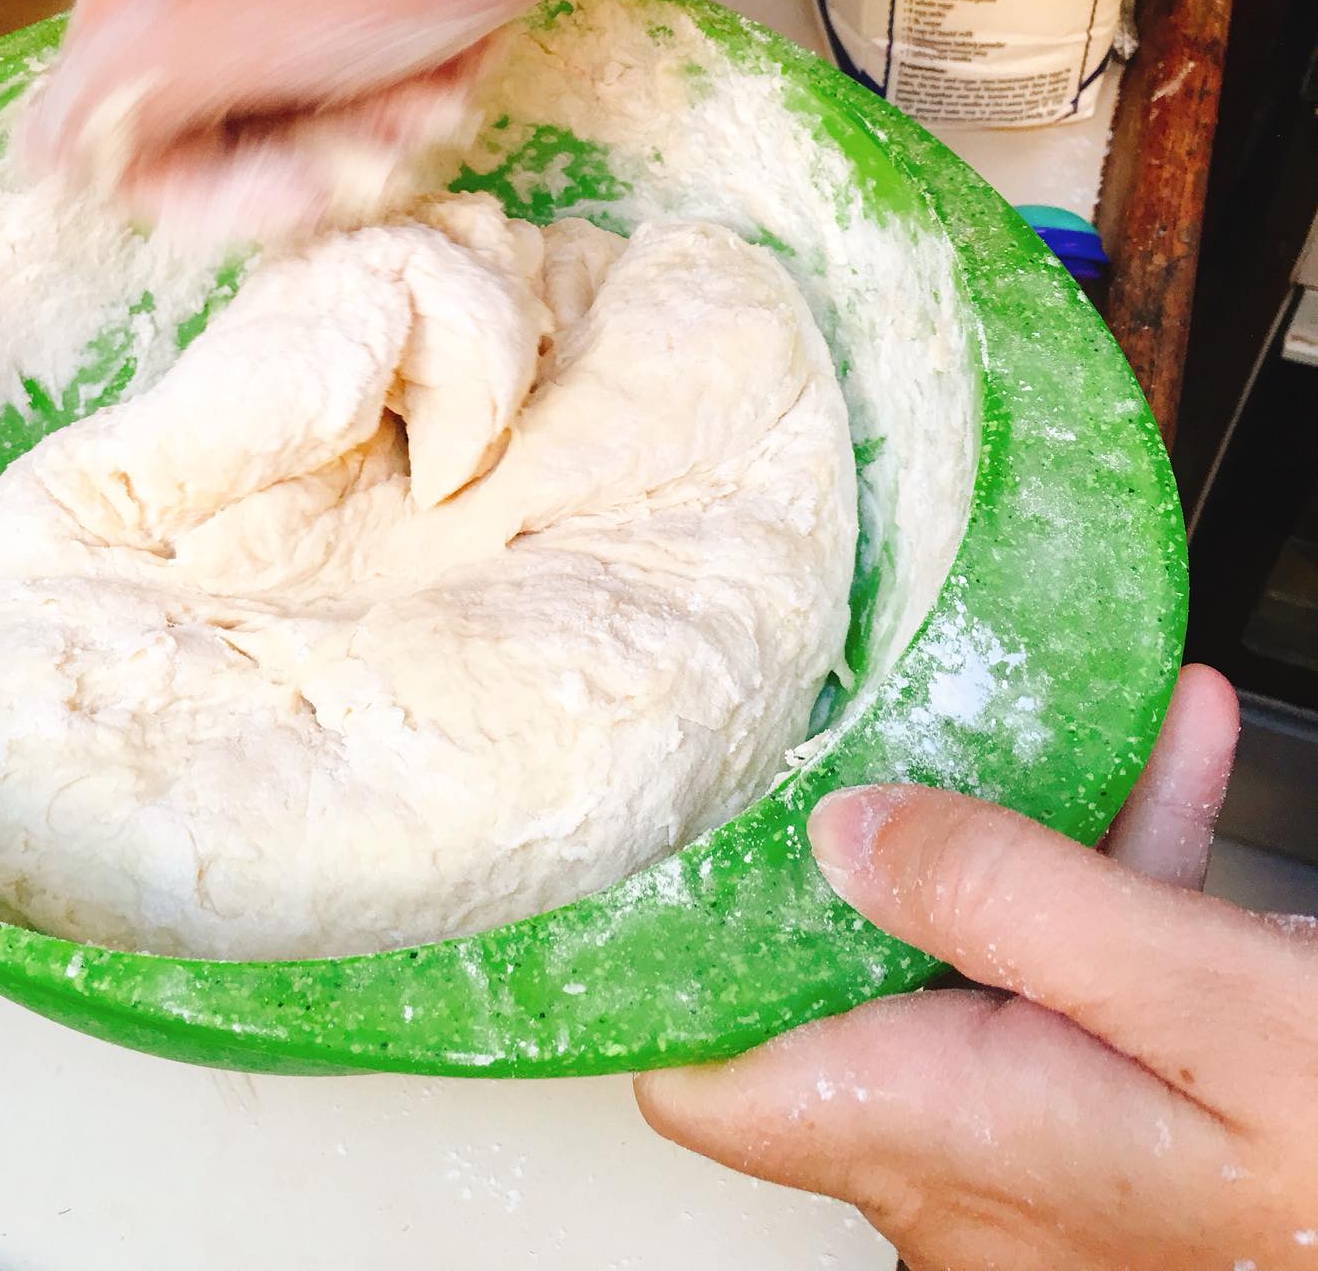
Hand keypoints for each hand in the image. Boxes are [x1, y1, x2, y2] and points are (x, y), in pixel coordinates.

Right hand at [26, 0, 521, 242]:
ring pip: (296, 105)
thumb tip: (44, 149)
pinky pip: (365, 70)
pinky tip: (459, 63)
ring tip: (430, 93)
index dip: (197, 187)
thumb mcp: (256, 25)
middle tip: (372, 148)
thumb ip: (134, 91)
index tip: (284, 197)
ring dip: (371, 127)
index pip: (110, 123)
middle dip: (300, 156)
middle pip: (207, 119)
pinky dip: (416, 86)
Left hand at [638, 667, 1317, 1270]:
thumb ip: (1011, 899)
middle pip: (836, 976)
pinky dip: (1102, 872)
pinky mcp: (1093, 1108)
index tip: (666, 832)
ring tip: (1068, 703)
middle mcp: (958, 1157)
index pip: (707, 1074)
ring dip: (1017, 829)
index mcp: (946, 1132)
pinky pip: (1062, 972)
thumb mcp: (1196, 999)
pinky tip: (1163, 756)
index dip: (664, 959)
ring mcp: (1024, 1137)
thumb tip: (844, 830)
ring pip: (967, 950)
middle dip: (872, 837)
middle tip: (879, 710)